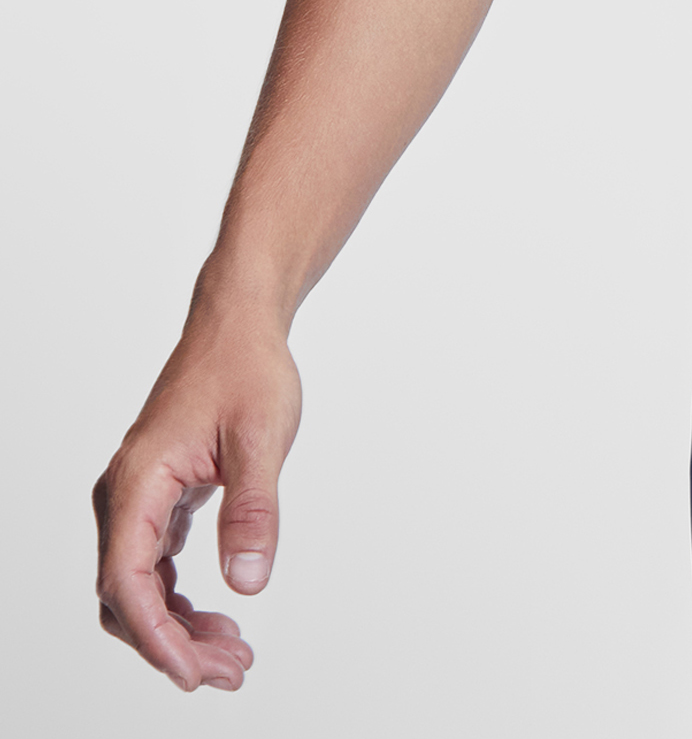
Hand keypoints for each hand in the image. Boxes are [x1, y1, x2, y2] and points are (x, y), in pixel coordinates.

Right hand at [94, 302, 301, 690]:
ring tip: (233, 655)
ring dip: (178, 628)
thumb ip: (254, 508)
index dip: (157, 637)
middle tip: (230, 671)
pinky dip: (180, 600)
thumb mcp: (262, 436)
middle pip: (127, 597)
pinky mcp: (156, 499)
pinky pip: (153, 567)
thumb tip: (249, 582)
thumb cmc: (247, 368)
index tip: (193, 673)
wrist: (239, 323)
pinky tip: (219, 618)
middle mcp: (124, 495)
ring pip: (139, 588)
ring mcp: (137, 498)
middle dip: (172, 644)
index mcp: (138, 481)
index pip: (128, 582)